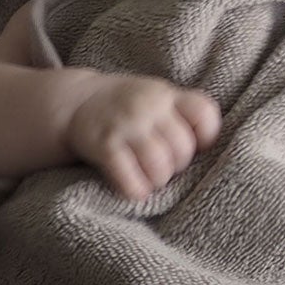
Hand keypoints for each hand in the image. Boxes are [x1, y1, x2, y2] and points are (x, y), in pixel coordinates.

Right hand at [65, 74, 222, 203]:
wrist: (74, 102)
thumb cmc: (127, 106)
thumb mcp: (156, 97)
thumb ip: (181, 114)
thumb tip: (209, 150)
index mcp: (167, 95)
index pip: (204, 112)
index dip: (208, 136)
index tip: (198, 147)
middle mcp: (149, 107)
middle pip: (182, 148)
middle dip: (178, 165)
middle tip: (166, 167)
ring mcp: (126, 125)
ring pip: (160, 166)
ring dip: (159, 181)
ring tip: (152, 179)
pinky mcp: (104, 145)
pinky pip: (129, 178)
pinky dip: (135, 190)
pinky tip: (135, 189)